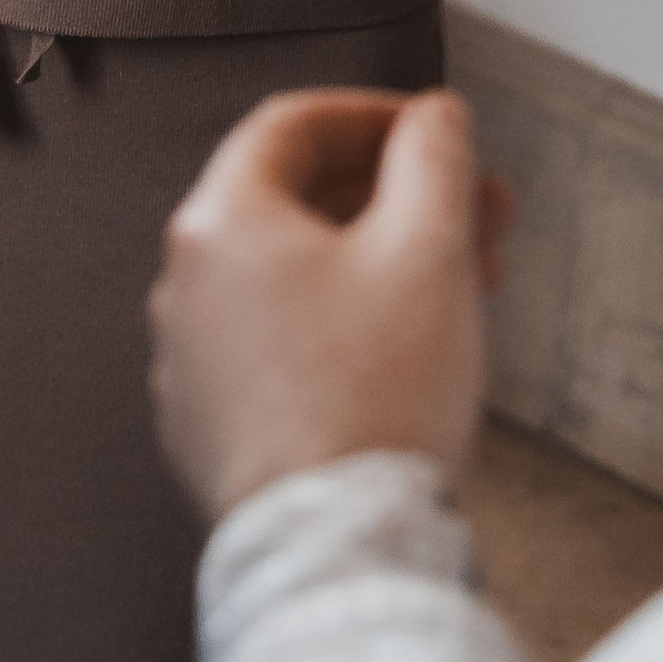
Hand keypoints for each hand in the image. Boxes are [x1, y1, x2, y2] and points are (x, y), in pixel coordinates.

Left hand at [149, 91, 511, 522]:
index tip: (439, 134)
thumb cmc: (377, 393)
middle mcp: (184, 283)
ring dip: (377, 261)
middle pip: (294, 203)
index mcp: (220, 221)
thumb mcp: (427, 250)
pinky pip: (276, 343)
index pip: (293, 125)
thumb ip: (433, 159)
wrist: (337, 544)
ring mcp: (188, 359)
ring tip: (463, 288)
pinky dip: (340, 324)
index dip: (377, 117)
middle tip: (479, 217)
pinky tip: (406, 351)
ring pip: (291, 277)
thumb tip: (433, 117)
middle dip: (396, 198)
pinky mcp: (208, 424)